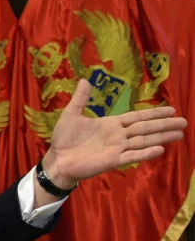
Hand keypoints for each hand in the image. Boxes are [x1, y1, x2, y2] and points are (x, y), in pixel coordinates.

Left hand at [40, 79, 186, 195]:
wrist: (57, 159)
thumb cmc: (64, 139)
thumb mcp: (71, 114)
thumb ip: (80, 99)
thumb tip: (84, 80)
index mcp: (111, 124)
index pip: (137, 117)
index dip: (153, 113)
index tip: (171, 109)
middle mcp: (118, 136)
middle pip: (145, 128)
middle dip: (164, 124)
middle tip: (184, 122)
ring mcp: (117, 148)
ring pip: (143, 141)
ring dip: (161, 137)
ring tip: (179, 134)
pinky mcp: (112, 160)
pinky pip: (132, 156)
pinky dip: (146, 153)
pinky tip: (160, 149)